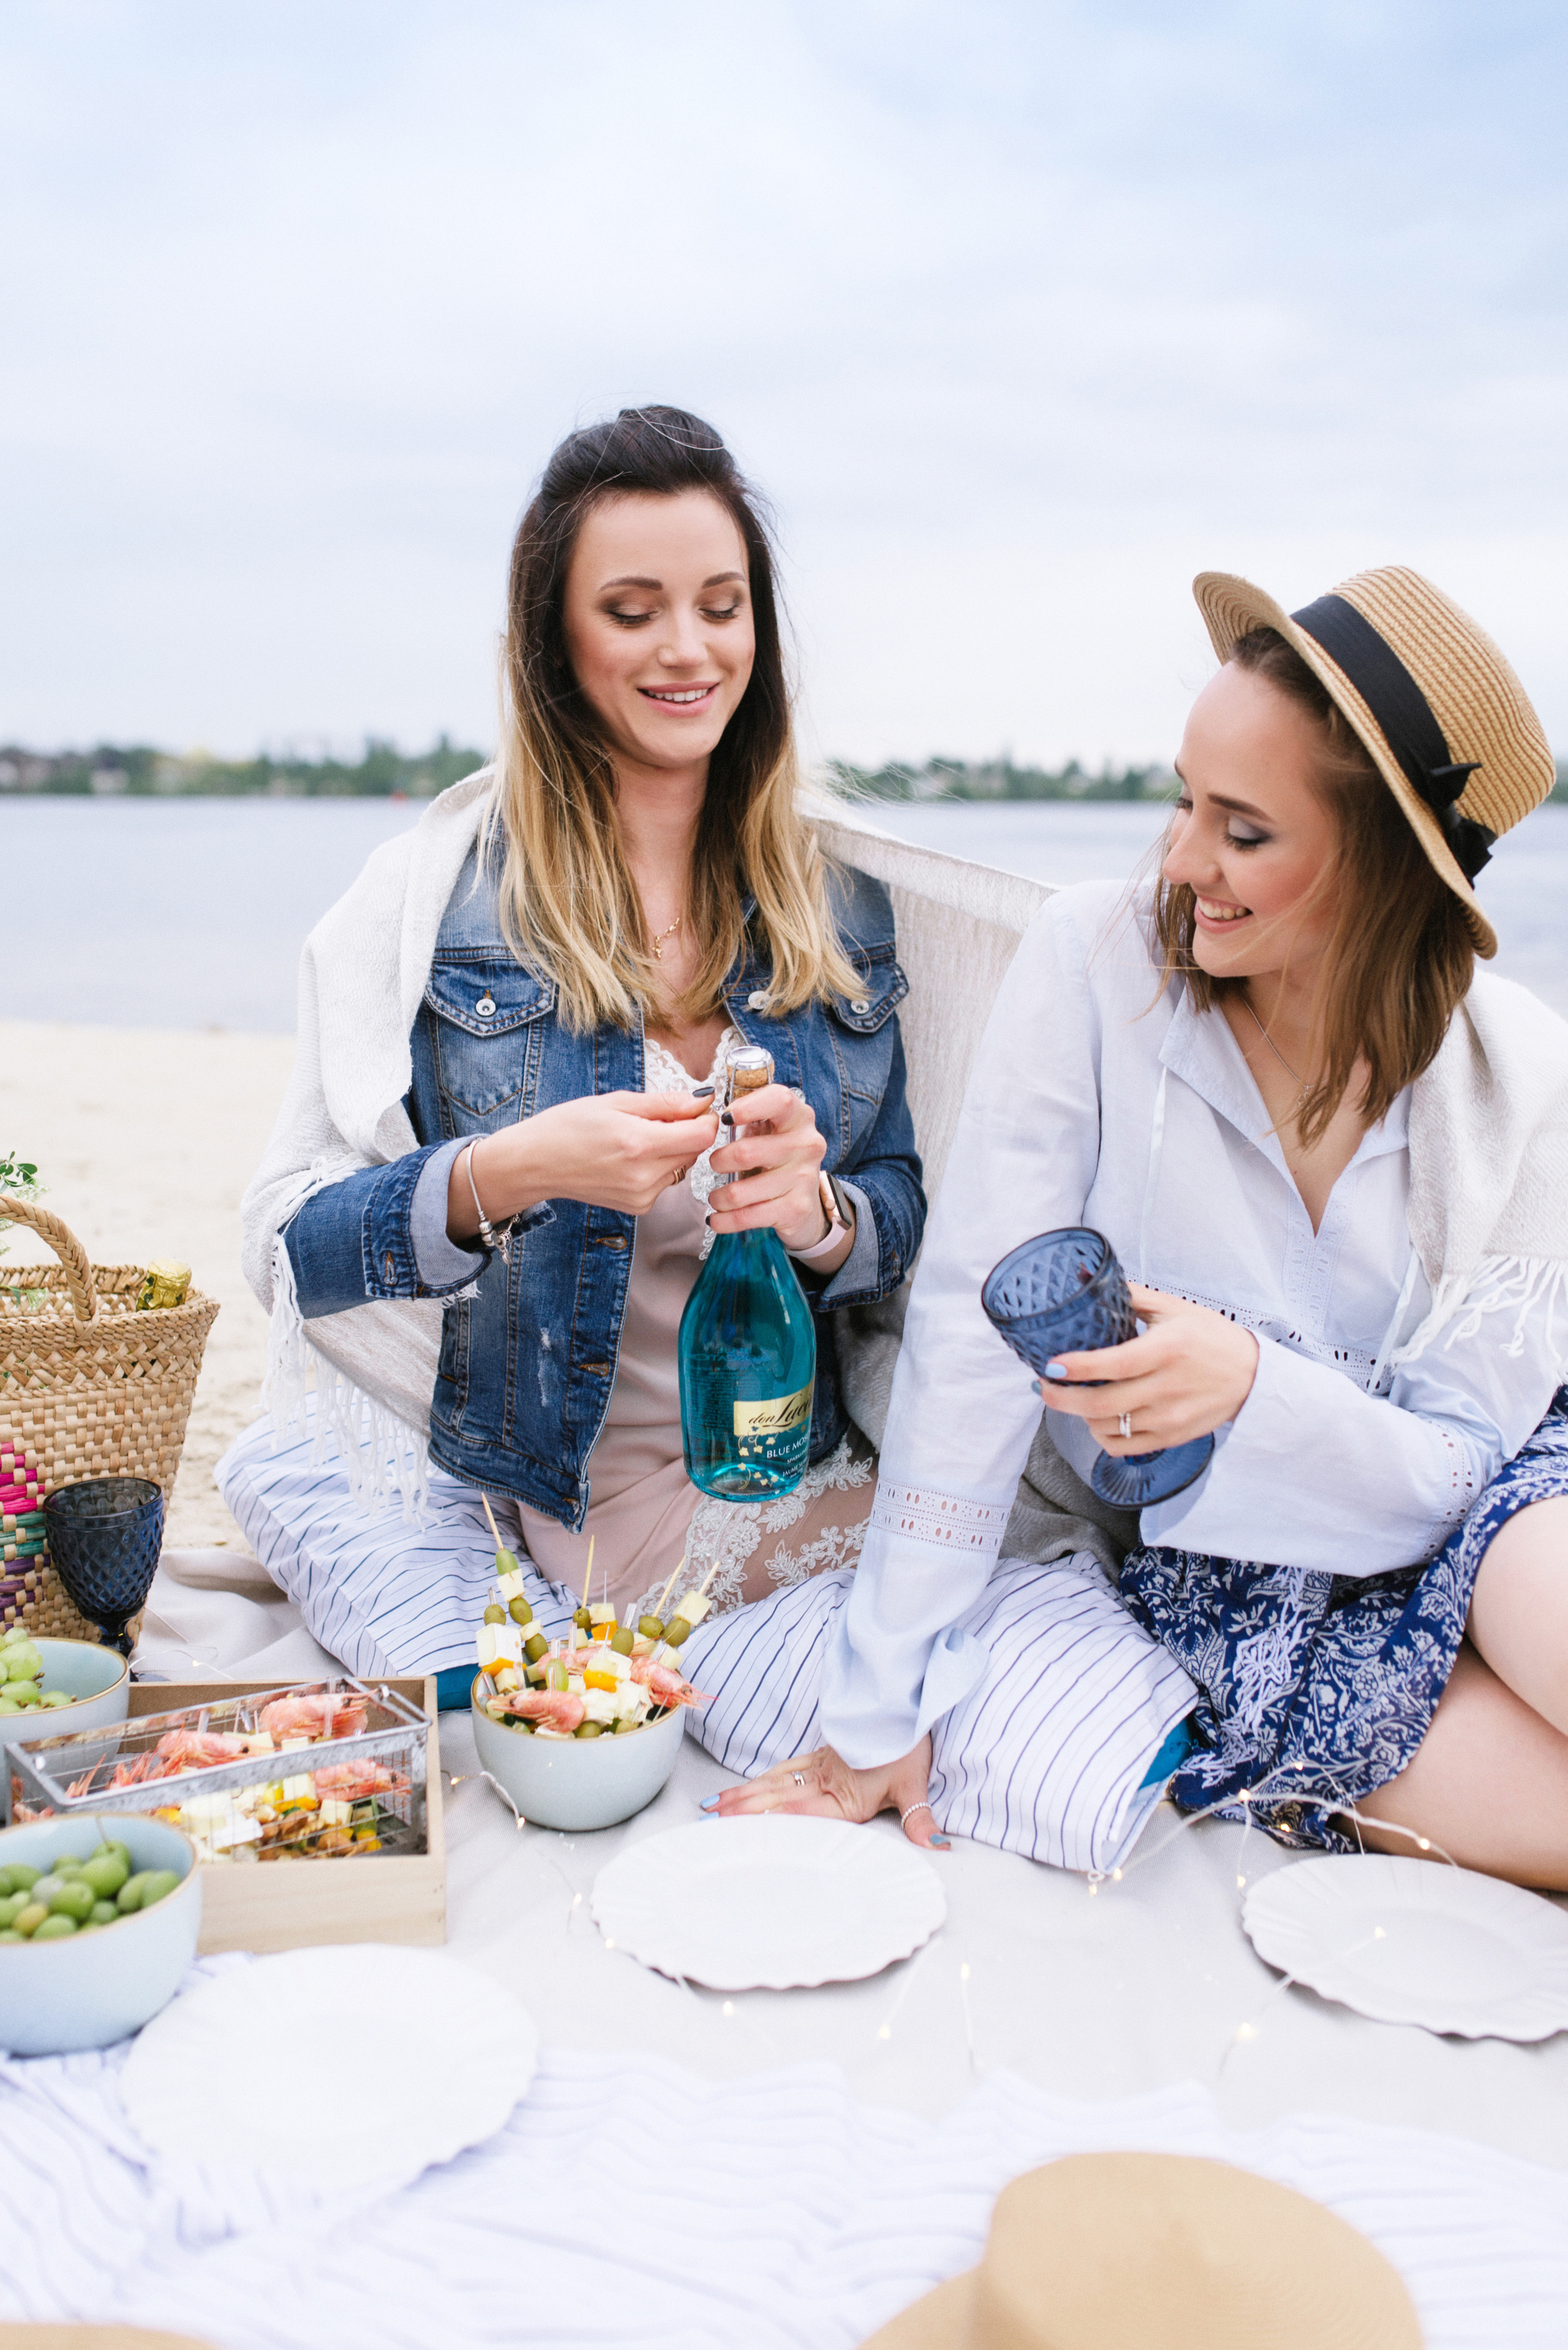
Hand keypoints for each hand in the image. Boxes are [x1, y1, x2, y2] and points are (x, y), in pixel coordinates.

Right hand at [446, 1089, 718, 1237]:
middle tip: (655, 1119)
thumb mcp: (617, 1102)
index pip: (702, 1134)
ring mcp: (642, 1196)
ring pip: (682, 1166)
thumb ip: (665, 1103)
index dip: (703, 1117)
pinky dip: (658, 1167)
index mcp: (639, 1144)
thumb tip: (703, 1100)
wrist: (537, 1164)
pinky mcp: (639, 1207)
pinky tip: (630, 1159)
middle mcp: (644, 1175)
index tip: (692, 1107)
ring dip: (672, 1149)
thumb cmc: (569, 1126)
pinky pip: (666, 1181)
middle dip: (686, 1131)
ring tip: (636, 1139)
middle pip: (695, 1151)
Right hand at [706, 1736, 946, 1847]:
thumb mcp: (915, 1783)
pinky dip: (762, 1779)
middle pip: (777, 1798)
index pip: (801, 1813)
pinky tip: (751, 1787)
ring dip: (744, 1795)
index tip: (741, 1828)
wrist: (903, 1701)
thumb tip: (936, 1846)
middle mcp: (825, 1781)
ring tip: (714, 1808)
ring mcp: (820, 1766)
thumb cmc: (908, 1744)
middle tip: (709, 1823)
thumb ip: (921, 1819)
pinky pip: (784, 1768)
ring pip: (774, 1782)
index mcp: (845, 1796)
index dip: (770, 1820)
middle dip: (743, 1811)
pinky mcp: (821, 1755)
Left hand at [707, 1081, 842, 1255]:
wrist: (804, 1205)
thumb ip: (745, 1116)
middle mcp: (806, 1144)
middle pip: (746, 1152)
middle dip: (719, 1162)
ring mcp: (803, 1178)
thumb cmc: (776, 1160)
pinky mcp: (796, 1209)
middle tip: (716, 1165)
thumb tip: (701, 1109)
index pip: (778, 1100)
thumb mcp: (768, 1132)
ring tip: (716, 1197)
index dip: (748, 1107)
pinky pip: (746, 1216)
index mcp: (798, 1117)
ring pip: (740, 1191)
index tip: (724, 1118)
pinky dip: (724, 1220)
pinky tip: (717, 1218)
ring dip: (718, 1197)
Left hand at [1034, 1281, 1258, 1452]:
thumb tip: (1085, 1277)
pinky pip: (1124, 1446)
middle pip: (1101, 1405)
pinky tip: (1098, 1420)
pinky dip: (1102, 1436)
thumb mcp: (1174, 1309)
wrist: (1252, 1376)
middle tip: (1044, 1387)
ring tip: (1074, 1398)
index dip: (1077, 1368)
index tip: (1051, 1364)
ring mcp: (1169, 1417)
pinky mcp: (1172, 1437)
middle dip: (1061, 1399)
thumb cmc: (1211, 1337)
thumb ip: (1130, 1295)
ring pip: (1107, 1428)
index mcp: (1166, 1350)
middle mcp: (1166, 1388)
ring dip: (1080, 1415)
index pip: (1113, 1364)